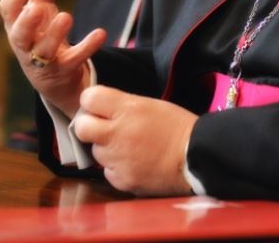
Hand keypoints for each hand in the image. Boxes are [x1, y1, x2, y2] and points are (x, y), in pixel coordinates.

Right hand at [0, 0, 105, 115]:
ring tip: (66, 16)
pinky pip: (74, 60)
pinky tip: (100, 33)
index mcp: (16, 25)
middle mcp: (25, 44)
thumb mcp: (41, 6)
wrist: (54, 76)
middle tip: (37, 8)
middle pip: (19, 35)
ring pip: (44, 51)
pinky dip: (86, 47)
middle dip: (26, 22)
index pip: (7, 12)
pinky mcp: (63, 70)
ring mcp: (43, 60)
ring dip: (54, 35)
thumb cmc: (41, 33)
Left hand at [73, 86, 196, 195]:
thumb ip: (122, 106)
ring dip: (105, 149)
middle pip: (81, 127)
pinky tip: (133, 163)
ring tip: (126, 147)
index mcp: (127, 109)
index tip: (98, 107)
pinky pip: (108, 172)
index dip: (91, 102)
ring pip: (95, 152)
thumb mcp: (149, 104)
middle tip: (102, 128)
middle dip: (88, 126)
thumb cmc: (177, 127)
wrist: (197, 157)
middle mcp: (118, 133)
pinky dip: (116, 168)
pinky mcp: (123, 180)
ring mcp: (119, 159)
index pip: (88, 98)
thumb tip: (99, 110)